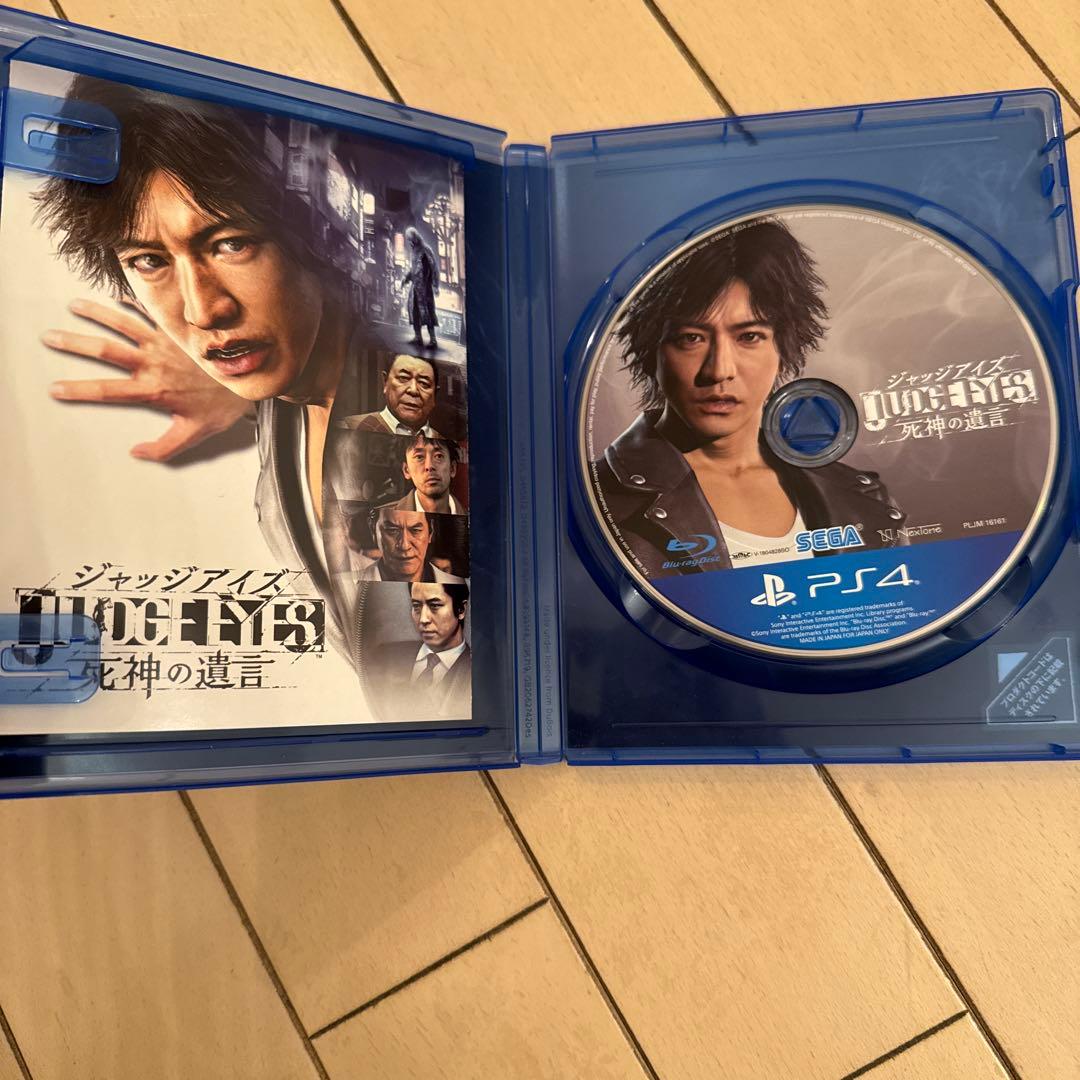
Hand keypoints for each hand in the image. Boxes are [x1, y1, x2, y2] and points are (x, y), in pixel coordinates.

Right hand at [43, 299, 252, 461]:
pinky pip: (153, 312)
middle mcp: (154, 363)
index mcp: (154, 389)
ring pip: (125, 324)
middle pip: (107, 351)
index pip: (109, 391)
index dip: (80, 390)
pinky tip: (119, 294)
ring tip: (75, 306)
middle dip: (76, 344)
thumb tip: (137, 453)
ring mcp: (166, 343)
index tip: (56, 388)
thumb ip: (165, 447)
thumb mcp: (195, 433)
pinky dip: (135, 302)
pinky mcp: (178, 331)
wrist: (251, 379)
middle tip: (50, 337)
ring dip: (98, 314)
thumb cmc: (224, 406)